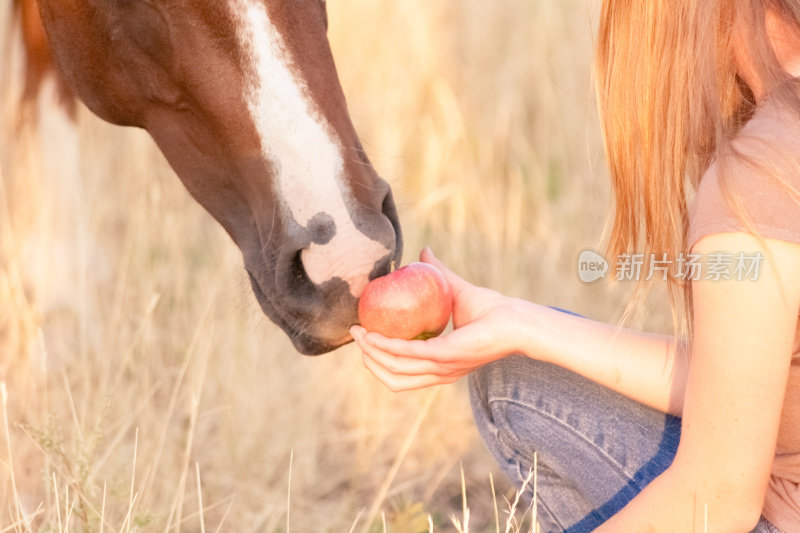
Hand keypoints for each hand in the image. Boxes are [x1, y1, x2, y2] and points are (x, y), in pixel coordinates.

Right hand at [350, 248, 528, 391]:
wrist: (516, 318)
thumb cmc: (492, 309)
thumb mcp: (456, 291)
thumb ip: (438, 273)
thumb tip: (423, 252)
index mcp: (439, 365)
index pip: (401, 372)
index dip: (377, 359)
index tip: (362, 337)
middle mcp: (439, 372)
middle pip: (393, 377)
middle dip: (368, 359)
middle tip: (354, 335)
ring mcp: (442, 367)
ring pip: (395, 368)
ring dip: (371, 353)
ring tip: (358, 333)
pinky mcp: (447, 356)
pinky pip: (410, 353)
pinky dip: (388, 346)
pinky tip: (374, 335)